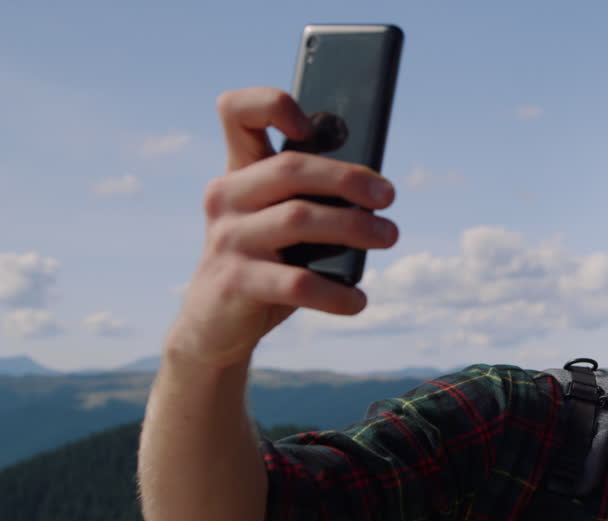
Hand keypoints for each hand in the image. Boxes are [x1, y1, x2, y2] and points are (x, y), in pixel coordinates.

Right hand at [165, 87, 398, 370]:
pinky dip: (335, 293)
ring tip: (389, 237)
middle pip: (290, 167)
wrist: (214, 325)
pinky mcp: (235, 282)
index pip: (237, 112)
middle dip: (348, 177)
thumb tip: (376, 189)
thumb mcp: (280, 224)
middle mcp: (226, 196)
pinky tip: (358, 300)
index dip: (272, 104)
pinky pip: (295, 283)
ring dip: (354, 227)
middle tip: (389, 197)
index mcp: (240, 172)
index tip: (310, 125)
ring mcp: (227, 239)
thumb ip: (312, 199)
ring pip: (298, 219)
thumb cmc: (265, 263)